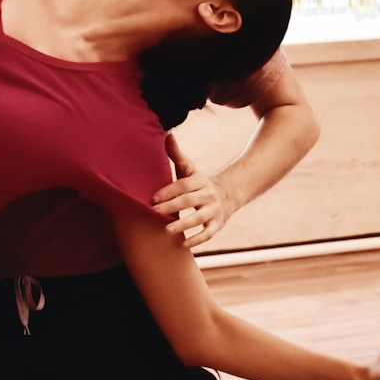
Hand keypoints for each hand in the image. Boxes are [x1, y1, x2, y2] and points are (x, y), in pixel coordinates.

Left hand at [153, 133, 238, 248]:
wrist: (227, 195)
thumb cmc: (198, 183)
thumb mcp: (189, 169)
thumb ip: (176, 154)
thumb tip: (166, 134)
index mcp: (198, 181)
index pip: (183, 185)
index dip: (168, 191)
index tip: (152, 198)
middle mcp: (207, 195)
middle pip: (189, 200)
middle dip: (171, 206)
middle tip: (154, 211)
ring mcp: (213, 211)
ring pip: (199, 218)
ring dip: (184, 224)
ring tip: (167, 230)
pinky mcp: (217, 225)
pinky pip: (208, 234)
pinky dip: (197, 240)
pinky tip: (184, 245)